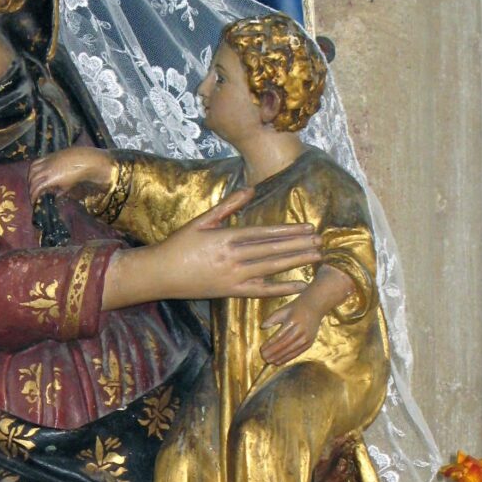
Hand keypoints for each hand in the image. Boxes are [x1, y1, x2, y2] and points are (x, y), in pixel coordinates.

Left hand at [29, 146, 112, 202]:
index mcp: (49, 158)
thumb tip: (57, 194)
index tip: (33, 182)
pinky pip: (38, 187)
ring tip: (33, 198)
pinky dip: (34, 194)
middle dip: (30, 183)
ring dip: (31, 190)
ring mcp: (47, 170)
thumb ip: (61, 181)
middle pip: (31, 173)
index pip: (34, 165)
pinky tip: (34, 200)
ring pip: (33, 180)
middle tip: (32, 192)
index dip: (32, 174)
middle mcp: (46, 163)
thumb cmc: (80, 164)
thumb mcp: (68, 172)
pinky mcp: (51, 178)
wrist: (85, 161)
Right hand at [103, 188, 320, 308]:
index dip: (288, 231)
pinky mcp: (231, 292)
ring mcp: (233, 277)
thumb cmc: (178, 245)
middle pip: (272, 251)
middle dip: (299, 246)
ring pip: (271, 269)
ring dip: (295, 263)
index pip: (264, 234)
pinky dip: (281, 289)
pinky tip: (299, 285)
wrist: (160, 274)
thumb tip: (250, 190)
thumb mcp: (200, 221)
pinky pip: (261, 291)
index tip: (307, 228)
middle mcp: (233, 258)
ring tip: (316, 257)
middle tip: (321, 242)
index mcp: (226, 238)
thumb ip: (227, 206)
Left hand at [260, 291, 322, 365]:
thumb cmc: (296, 308)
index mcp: (292, 322)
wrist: (315, 307)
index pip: (279, 336)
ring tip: (269, 361)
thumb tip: (262, 327)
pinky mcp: (309, 343)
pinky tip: (279, 362)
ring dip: (279, 357)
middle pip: (284, 345)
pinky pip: (297, 353)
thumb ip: (272, 318)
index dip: (269, 344)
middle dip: (273, 353)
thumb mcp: (283, 309)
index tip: (261, 349)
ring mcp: (306, 338)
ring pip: (290, 350)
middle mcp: (300, 331)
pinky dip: (287, 358)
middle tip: (263, 358)